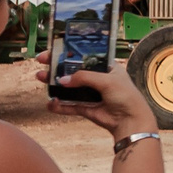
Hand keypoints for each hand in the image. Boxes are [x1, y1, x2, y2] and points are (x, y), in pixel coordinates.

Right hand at [32, 53, 156, 137]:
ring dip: (55, 84)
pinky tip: (50, 103)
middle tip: (42, 62)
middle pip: (73, 71)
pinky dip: (59, 105)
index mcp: (106, 67)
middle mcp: (97, 79)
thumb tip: (63, 81)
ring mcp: (91, 94)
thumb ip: (84, 78)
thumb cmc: (126, 97)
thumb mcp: (107, 80)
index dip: (68, 53)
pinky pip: (69, 106)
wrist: (131, 121)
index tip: (52, 50)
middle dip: (57, 67)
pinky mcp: (86, 108)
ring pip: (69, 88)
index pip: (83, 56)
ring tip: (41, 79)